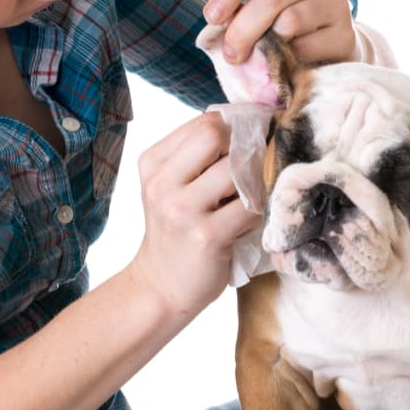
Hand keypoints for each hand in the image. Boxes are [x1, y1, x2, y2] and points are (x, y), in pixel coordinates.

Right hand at [128, 113, 259, 316]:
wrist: (161, 286)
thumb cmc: (176, 232)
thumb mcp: (171, 187)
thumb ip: (197, 157)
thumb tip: (247, 125)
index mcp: (153, 163)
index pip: (204, 122)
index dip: (236, 126)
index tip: (251, 139)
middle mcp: (162, 183)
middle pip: (215, 135)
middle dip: (243, 148)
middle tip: (251, 169)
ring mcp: (182, 210)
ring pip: (237, 170)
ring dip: (252, 184)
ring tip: (243, 203)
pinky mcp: (206, 236)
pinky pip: (250, 207)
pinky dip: (256, 214)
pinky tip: (243, 225)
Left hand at [203, 0, 355, 65]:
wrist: (333, 50)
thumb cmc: (287, 29)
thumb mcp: (265, 10)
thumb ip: (244, 10)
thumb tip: (217, 29)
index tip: (212, 18)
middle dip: (243, 29)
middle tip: (231, 54)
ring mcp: (336, 3)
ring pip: (290, 21)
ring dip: (266, 46)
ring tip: (260, 60)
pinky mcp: (345, 35)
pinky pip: (307, 47)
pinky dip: (289, 60)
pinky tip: (287, 64)